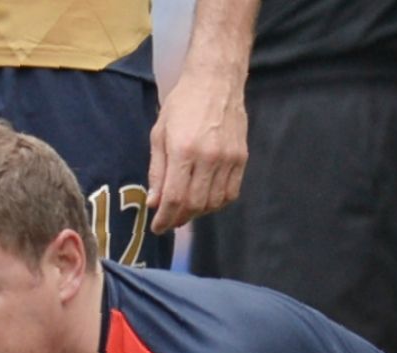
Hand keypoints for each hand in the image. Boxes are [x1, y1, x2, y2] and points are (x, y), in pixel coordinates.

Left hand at [146, 69, 247, 233]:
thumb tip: (154, 203)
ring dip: (197, 213)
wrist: (216, 81)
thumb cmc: (182, 104)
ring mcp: (228, 159)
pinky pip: (230, 193)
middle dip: (179, 219)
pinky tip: (205, 199)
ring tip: (185, 210)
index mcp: (183, 150)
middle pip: (195, 205)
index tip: (158, 228)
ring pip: (214, 203)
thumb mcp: (159, 134)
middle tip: (169, 221)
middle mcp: (208, 157)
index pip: (174, 198)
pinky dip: (216, 203)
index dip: (165, 219)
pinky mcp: (241, 158)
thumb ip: (157, 172)